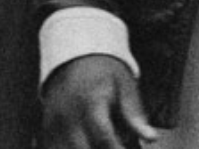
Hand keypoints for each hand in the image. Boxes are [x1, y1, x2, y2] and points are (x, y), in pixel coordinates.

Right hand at [40, 54, 155, 148]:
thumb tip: (152, 138)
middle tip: (118, 146)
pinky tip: (86, 143)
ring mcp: (53, 125)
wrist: (75, 59)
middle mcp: (68, 116)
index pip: (103, 136)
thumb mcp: (126, 87)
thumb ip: (135, 115)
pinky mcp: (46, 131)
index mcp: (91, 103)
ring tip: (101, 143)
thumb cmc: (105, 73)